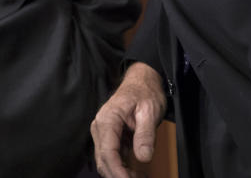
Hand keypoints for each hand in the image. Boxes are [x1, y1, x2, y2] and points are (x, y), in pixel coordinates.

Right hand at [91, 61, 167, 177]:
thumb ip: (145, 134)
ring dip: (120, 173)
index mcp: (108, 119)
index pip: (108, 152)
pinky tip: (135, 172)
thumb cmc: (145, 92)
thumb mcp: (150, 110)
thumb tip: (143, 157)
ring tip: (140, 176)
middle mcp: (100, 126)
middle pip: (104, 160)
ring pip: (106, 161)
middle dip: (119, 175)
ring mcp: (103, 132)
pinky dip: (121, 167)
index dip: (118, 171)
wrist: (142, 82)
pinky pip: (111, 157)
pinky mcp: (108, 137)